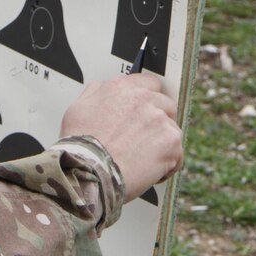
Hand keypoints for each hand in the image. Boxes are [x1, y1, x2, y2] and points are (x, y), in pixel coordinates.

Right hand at [60, 74, 183, 200]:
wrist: (88, 170)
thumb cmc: (79, 145)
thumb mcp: (77, 108)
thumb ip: (96, 93)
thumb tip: (104, 88)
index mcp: (121, 88)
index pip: (149, 83)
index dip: (148, 99)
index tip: (145, 111)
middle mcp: (143, 98)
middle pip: (166, 104)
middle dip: (158, 121)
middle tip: (143, 140)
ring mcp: (159, 119)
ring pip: (172, 130)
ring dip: (162, 143)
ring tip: (142, 160)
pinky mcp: (171, 141)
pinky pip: (177, 153)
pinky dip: (168, 165)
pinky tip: (150, 172)